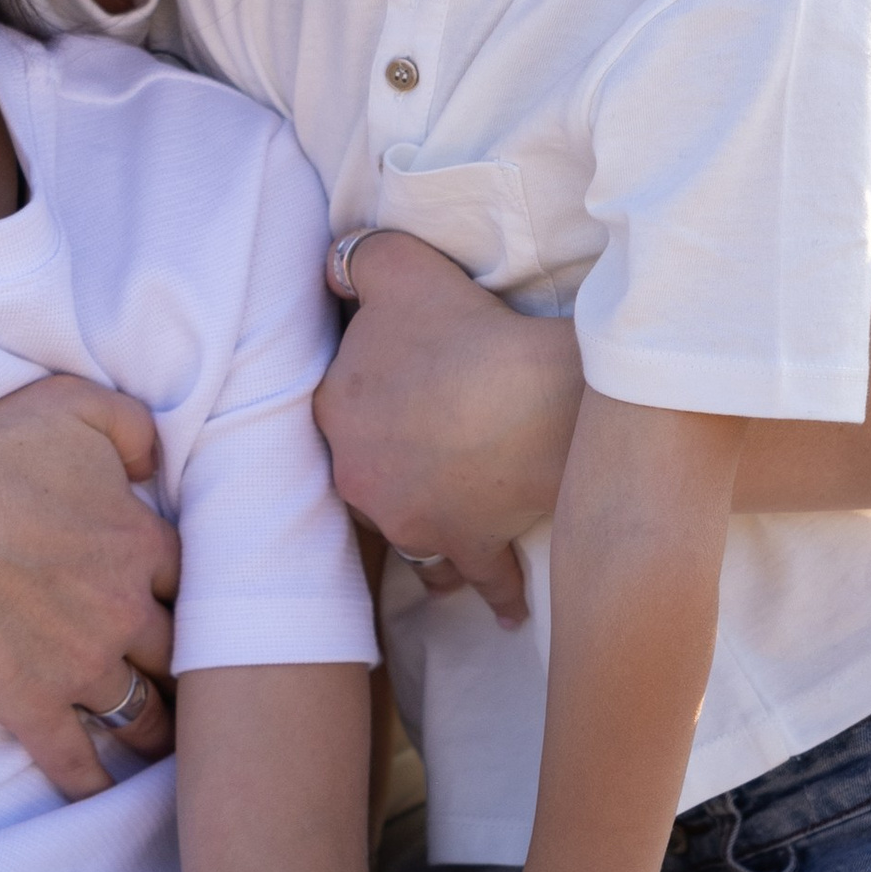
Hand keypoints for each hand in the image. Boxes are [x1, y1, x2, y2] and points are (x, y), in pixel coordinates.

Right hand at [0, 376, 178, 797]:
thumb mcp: (71, 405)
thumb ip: (132, 425)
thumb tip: (153, 464)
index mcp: (141, 545)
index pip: (197, 580)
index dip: (200, 594)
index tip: (203, 608)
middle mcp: (124, 614)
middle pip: (182, 655)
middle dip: (194, 670)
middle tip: (202, 684)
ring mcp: (80, 668)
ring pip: (143, 715)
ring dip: (160, 732)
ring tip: (168, 744)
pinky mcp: (30, 706)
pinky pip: (75, 762)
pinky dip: (92, 786)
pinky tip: (103, 799)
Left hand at [319, 235, 579, 621]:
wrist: (537, 394)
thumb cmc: (465, 329)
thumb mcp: (398, 267)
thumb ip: (357, 259)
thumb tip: (333, 265)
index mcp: (336, 417)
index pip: (339, 409)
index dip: (368, 398)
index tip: (394, 397)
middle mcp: (361, 480)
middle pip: (371, 478)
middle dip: (391, 475)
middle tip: (422, 464)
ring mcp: (414, 522)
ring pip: (414, 537)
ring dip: (429, 539)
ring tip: (447, 540)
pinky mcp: (471, 546)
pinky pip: (481, 579)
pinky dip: (498, 593)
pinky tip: (511, 612)